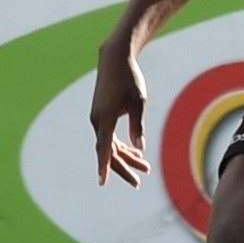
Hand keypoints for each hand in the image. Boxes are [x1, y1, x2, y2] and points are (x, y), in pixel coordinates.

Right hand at [89, 43, 151, 187]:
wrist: (115, 59)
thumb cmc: (129, 79)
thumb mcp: (138, 102)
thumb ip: (138, 126)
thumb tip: (140, 148)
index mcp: (105, 119)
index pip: (104, 148)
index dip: (104, 167)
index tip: (102, 182)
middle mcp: (98, 121)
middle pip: (108, 152)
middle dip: (124, 167)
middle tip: (138, 183)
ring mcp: (98, 118)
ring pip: (110, 145)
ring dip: (127, 157)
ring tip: (145, 168)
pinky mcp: (102, 115)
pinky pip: (110, 136)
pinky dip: (122, 146)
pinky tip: (136, 152)